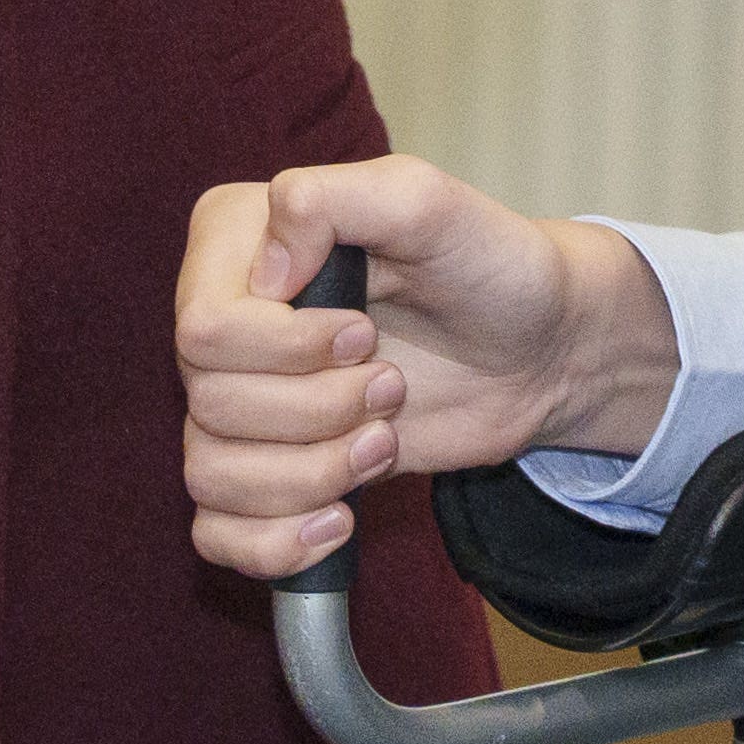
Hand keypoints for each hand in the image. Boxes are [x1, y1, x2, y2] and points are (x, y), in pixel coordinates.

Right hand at [169, 157, 678, 576]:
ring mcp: (241, 401)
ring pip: (210, 474)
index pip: (203, 331)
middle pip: (210, 406)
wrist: (539, 347)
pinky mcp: (268, 468)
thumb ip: (337, 200)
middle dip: (318, 410)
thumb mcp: (428, 203)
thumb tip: (265, 273)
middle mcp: (224, 323)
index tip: (365, 332)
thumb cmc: (488, 265)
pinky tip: (337, 521)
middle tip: (390, 383)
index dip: (286, 351)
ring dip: (311, 474)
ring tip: (383, 440)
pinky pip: (216, 533)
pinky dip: (273, 543)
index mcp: (237, 243)